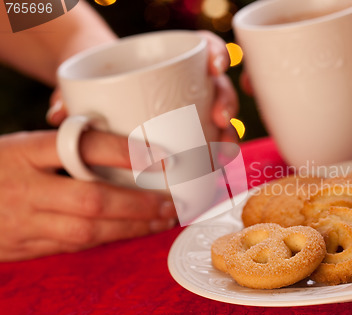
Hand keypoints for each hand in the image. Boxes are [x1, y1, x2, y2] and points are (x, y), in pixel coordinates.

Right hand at [0, 130, 175, 261]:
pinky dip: (108, 240)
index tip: (160, 156)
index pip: (83, 147)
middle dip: (138, 204)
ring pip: (88, 230)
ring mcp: (25, 221)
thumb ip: (63, 144)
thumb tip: (121, 140)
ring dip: (131, 227)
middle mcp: (26, 187)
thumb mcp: (23, 144)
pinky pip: (74, 246)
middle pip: (92, 198)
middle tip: (171, 201)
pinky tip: (132, 233)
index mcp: (25, 151)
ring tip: (161, 220)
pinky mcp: (27, 245)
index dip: (125, 151)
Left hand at [47, 31, 238, 141]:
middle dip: (226, 101)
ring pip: (221, 116)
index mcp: (170, 59)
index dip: (216, 54)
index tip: (215, 67)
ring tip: (223, 152)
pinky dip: (217, 153)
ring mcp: (191, 108)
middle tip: (220, 119)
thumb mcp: (84, 83)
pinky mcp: (189, 132)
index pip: (204, 47)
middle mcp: (187, 82)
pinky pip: (211, 140)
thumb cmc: (93, 83)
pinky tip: (216, 168)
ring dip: (229, 133)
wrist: (94, 93)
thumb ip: (71, 94)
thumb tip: (60, 114)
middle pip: (218, 86)